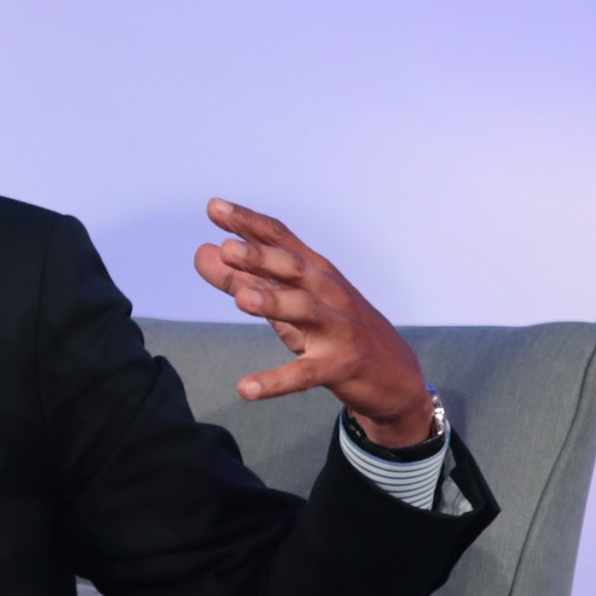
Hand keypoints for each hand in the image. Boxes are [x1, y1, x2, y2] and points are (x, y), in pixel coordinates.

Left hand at [192, 198, 433, 448]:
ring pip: (304, 311)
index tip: (214, 207)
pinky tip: (245, 389)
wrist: (394, 375)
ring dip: (273, 303)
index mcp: (314, 271)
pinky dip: (275, 382)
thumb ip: (243, 278)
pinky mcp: (338, 367)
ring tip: (242, 300)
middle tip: (227, 248)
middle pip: (293, 268)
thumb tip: (201, 252)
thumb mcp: (287, 301)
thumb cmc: (332, 328)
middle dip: (261, 257)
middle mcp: (327, 292)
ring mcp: (336, 328)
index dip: (248, 222)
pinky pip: (304, 374)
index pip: (279, 238)